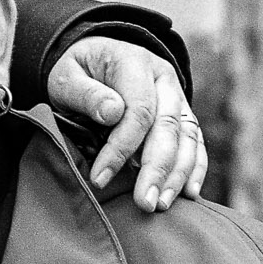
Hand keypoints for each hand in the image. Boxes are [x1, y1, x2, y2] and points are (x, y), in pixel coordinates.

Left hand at [46, 36, 208, 211]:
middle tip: (144, 203)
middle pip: (168, 127)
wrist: (94, 58)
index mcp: (136, 64)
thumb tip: (113, 112)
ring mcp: (177, 96)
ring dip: (178, 173)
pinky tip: (188, 193)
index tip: (100, 178)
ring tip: (162, 205)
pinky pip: (195, 140)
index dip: (121, 148)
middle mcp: (164, 79)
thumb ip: (86, 93)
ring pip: (187, 135)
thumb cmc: (76, 73)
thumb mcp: (67, 76)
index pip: (138, 111)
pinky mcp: (181, 114)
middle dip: (156, 169)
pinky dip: (194, 167)